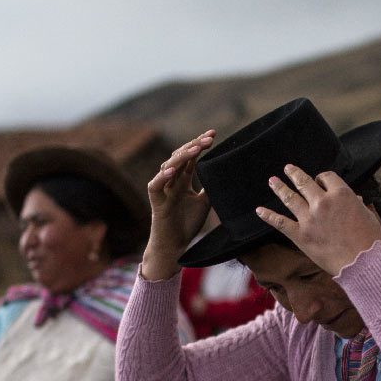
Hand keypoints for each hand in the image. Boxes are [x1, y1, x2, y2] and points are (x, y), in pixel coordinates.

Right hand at [141, 131, 215, 280]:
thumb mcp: (205, 203)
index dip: (200, 145)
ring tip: (196, 149)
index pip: (190, 157)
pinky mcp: (156, 202)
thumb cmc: (187, 224)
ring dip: (182, 157)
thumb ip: (211, 188)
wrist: (175, 246)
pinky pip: (155, 186)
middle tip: (209, 138)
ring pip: (168, 167)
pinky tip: (173, 170)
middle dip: (194, 146)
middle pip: (180, 157)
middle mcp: (171, 181)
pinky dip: (162, 177)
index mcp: (182, 180)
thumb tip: (225, 176)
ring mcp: (163, 190)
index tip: (213, 135)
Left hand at [257, 165, 380, 274]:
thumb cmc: (370, 241)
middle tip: (288, 168)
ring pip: (289, 198)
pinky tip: (259, 210)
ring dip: (279, 187)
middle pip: (304, 182)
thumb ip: (360, 205)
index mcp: (341, 194)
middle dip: (295, 174)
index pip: (326, 177)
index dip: (322, 178)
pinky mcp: (300, 235)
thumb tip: (357, 200)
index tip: (320, 181)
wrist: (362, 263)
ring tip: (272, 180)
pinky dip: (268, 216)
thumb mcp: (369, 217)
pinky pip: (280, 222)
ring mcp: (309, 218)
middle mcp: (322, 202)